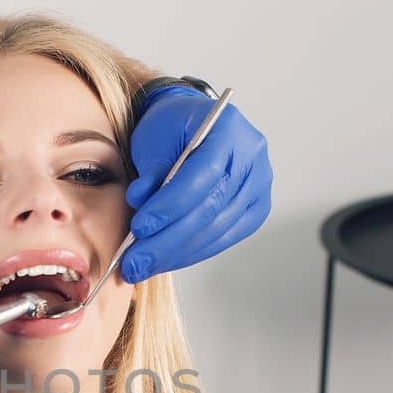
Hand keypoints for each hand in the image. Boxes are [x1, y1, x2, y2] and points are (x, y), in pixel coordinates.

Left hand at [120, 86, 273, 282]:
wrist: (190, 126)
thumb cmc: (170, 128)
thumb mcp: (152, 139)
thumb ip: (149, 172)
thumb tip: (140, 203)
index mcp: (228, 130)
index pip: (203, 176)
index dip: (170, 206)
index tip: (139, 229)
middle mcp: (251, 158)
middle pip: (210, 210)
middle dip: (167, 241)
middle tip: (134, 262)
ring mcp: (257, 186)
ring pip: (216, 230)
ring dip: (176, 254)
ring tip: (143, 267)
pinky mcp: (254, 210)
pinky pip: (223, 238)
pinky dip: (191, 253)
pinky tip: (166, 261)